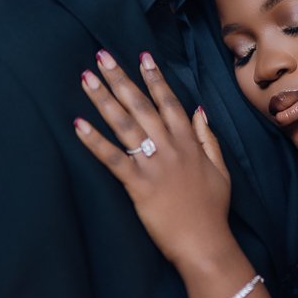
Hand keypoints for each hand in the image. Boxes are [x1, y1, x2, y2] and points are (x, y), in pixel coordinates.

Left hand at [74, 50, 232, 267]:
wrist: (205, 242)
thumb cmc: (212, 209)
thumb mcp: (220, 169)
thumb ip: (207, 138)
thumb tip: (198, 111)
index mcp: (189, 142)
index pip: (169, 101)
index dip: (155, 78)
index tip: (142, 56)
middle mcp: (170, 147)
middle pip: (140, 105)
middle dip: (120, 78)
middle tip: (102, 56)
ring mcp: (153, 165)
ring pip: (124, 124)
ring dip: (103, 99)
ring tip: (86, 79)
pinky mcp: (138, 185)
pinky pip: (113, 157)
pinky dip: (94, 140)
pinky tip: (78, 124)